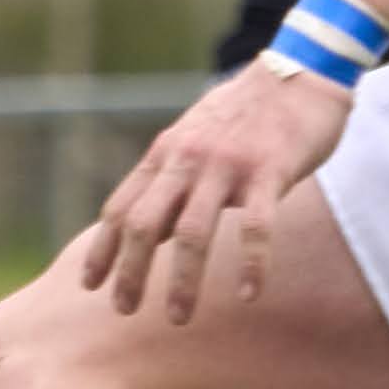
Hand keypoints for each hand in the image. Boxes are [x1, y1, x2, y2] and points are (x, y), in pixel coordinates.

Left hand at [78, 61, 353, 321]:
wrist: (300, 70)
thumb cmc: (246, 114)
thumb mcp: (194, 138)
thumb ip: (169, 178)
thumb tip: (146, 230)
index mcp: (165, 153)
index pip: (120, 207)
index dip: (102, 248)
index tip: (89, 285)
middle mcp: (187, 159)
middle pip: (143, 224)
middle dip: (130, 271)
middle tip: (123, 311)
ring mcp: (226, 166)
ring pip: (191, 232)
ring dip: (182, 279)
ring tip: (178, 317)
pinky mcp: (269, 171)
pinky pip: (255, 226)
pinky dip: (250, 263)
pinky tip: (248, 294)